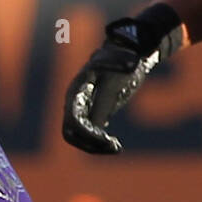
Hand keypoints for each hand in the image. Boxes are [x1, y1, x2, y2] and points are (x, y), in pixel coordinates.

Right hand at [63, 12, 180, 154]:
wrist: (129, 53)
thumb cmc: (125, 55)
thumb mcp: (124, 59)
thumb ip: (122, 63)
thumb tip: (131, 66)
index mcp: (78, 90)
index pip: (73, 120)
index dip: (88, 135)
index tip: (108, 140)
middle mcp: (75, 101)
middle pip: (70, 132)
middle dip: (90, 144)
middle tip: (114, 147)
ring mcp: (83, 108)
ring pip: (77, 136)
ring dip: (94, 146)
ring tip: (116, 148)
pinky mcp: (93, 113)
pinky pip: (88, 134)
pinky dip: (99, 143)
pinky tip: (115, 144)